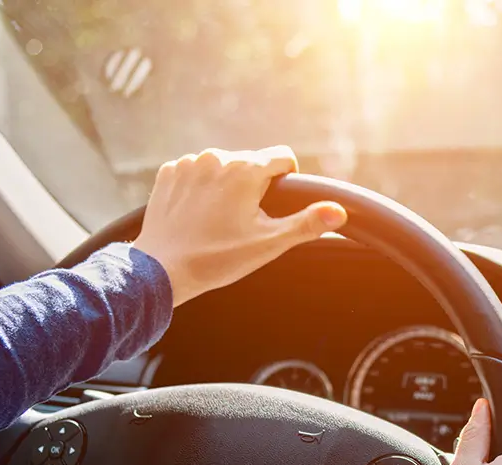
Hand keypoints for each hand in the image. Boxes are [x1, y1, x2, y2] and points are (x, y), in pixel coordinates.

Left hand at [133, 146, 346, 305]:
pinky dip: (200, 189)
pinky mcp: (168, 173)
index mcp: (245, 168)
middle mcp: (216, 156)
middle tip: (243, 223)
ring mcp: (188, 163)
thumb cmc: (217, 258)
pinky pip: (195, 173)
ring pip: (222, 167)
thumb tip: (339, 211)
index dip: (286, 181)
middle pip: (251, 163)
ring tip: (217, 222)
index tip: (274, 207)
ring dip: (226, 187)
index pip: (283, 157)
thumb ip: (306, 224)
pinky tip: (196, 216)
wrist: (162, 270)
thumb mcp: (268, 244)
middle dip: (254, 187)